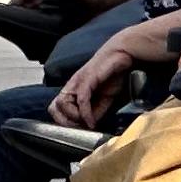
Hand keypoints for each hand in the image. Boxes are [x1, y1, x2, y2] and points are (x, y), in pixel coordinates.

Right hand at [19, 0, 136, 21]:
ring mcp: (64, 10)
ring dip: (34, 22)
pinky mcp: (71, 22)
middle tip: (12, 23)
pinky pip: (54, 27)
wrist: (117, 2)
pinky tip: (41, 39)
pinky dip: (46, 31)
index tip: (9, 7)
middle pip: (35, 5)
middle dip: (24, 12)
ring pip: (43, 16)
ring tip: (23, 32)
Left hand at [51, 11, 180, 127]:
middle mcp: (73, 83)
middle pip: (54, 107)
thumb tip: (91, 125)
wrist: (126, 52)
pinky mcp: (88, 77)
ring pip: (63, 104)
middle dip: (65, 122)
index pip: (56, 107)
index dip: (63, 120)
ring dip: (73, 119)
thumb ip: (97, 109)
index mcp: (74, 87)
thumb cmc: (115, 71)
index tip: (77, 129)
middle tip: (79, 129)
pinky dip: (85, 113)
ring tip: (87, 124)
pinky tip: (92, 121)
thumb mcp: (106, 97)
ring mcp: (78, 80)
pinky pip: (81, 99)